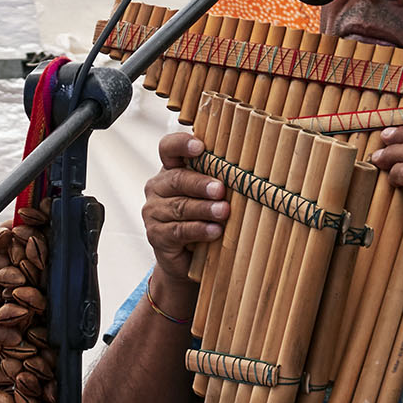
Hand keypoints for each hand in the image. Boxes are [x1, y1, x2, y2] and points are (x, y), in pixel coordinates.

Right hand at [142, 131, 227, 283]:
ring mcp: (154, 212)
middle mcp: (157, 187)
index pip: (168, 148)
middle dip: (200, 184)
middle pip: (177, 179)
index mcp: (170, 169)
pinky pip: (178, 230)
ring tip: (223, 212)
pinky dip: (198, 230)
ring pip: (180, 207)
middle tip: (220, 189)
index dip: (181, 144)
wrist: (187, 258)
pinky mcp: (156, 235)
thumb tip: (248, 173)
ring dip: (204, 209)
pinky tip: (214, 231)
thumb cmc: (203, 218)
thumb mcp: (210, 195)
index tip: (200, 147)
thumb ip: (218, 180)